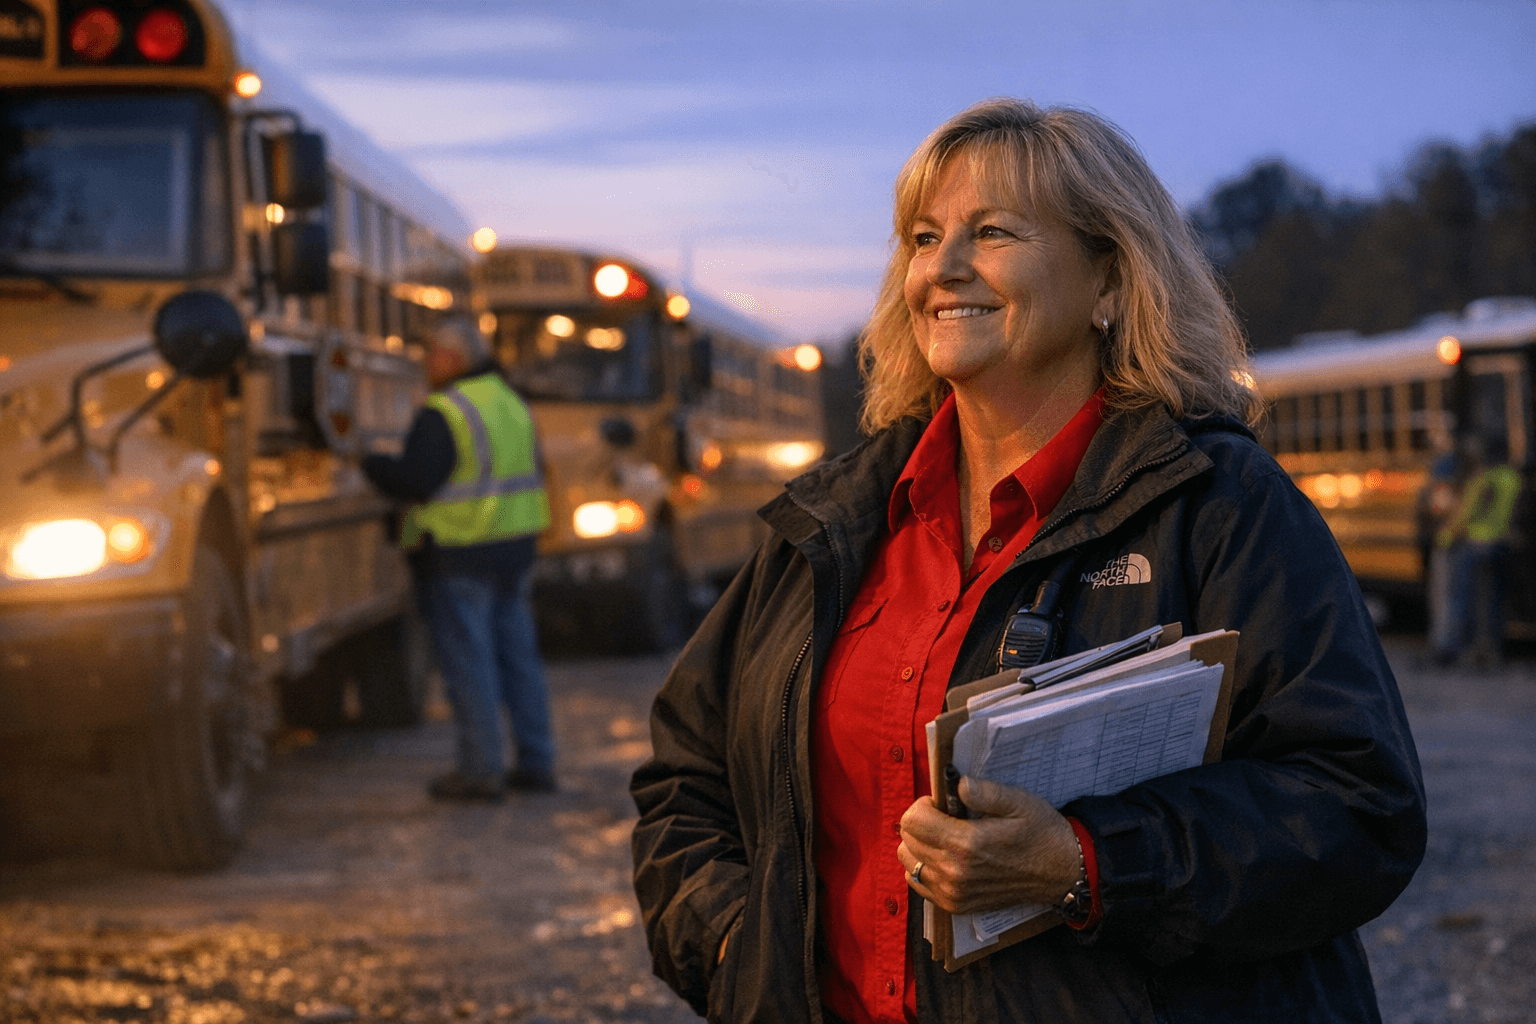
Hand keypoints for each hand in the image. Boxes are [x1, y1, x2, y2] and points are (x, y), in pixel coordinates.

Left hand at [897, 776, 1079, 915]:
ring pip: (908, 861)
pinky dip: (924, 866)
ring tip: (945, 836)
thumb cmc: (1040, 833)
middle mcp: (954, 873)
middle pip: (907, 840)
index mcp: (966, 844)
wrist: (1060, 873)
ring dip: (919, 844)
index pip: (912, 821)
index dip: (923, 805)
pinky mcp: (955, 905)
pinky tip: (945, 857)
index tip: (941, 802)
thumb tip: (957, 784)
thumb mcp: (1018, 802)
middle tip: (945, 817)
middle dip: (921, 822)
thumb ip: (984, 791)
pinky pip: (918, 882)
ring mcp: (952, 893)